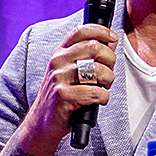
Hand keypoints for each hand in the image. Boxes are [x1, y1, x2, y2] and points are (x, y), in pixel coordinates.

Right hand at [25, 23, 117, 153]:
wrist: (41, 123)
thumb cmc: (61, 98)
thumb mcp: (71, 73)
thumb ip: (89, 57)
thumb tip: (111, 42)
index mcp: (60, 53)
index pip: (81, 31)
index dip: (101, 31)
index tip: (113, 38)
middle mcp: (57, 62)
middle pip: (94, 47)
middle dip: (110, 60)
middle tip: (108, 73)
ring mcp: (58, 78)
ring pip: (97, 69)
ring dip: (109, 79)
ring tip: (104, 87)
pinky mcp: (62, 95)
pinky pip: (95, 92)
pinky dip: (103, 97)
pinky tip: (98, 100)